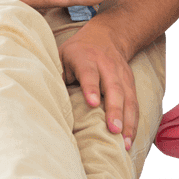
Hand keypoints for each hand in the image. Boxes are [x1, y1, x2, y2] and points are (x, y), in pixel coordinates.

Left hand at [58, 23, 138, 149]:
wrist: (108, 35)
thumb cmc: (78, 51)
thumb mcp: (62, 56)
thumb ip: (57, 75)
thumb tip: (44, 99)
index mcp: (87, 58)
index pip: (90, 74)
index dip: (91, 88)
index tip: (92, 103)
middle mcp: (108, 67)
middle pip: (114, 88)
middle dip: (115, 110)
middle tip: (114, 130)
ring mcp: (122, 76)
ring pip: (128, 98)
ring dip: (128, 121)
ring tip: (125, 143)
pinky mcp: (131, 85)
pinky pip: (134, 105)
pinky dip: (133, 123)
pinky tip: (130, 140)